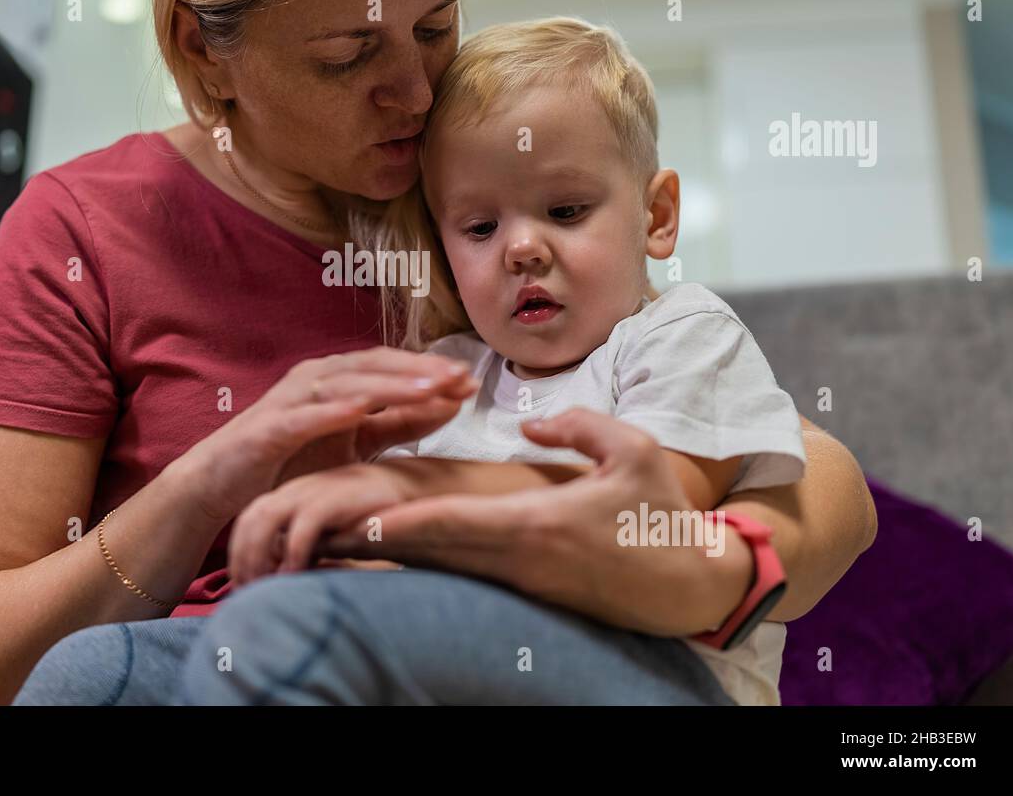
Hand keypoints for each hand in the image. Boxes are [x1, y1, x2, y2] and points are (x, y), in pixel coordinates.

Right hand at [176, 347, 477, 523]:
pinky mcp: (268, 427)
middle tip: (459, 377)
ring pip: (347, 384)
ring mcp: (290, 399)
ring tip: (426, 389)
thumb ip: (398, 425)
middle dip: (419, 371)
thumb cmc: (292, 460)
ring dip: (388, 384)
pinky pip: (304, 415)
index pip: (393, 368)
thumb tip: (450, 406)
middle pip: (375, 366)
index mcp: (339, 379)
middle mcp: (316, 379)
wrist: (224, 485)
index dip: (431, 371)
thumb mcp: (355, 443)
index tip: (472, 381)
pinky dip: (332, 409)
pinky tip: (360, 409)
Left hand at [228, 463, 415, 583]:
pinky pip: (304, 526)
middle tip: (245, 591)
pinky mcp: (333, 498)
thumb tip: (276, 579)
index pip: (247, 524)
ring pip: (266, 520)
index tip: (239, 585)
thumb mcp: (324, 532)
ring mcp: (311, 492)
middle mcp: (293, 492)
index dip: (238, 554)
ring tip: (262, 586)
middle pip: (250, 522)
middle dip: (243, 558)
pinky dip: (293, 551)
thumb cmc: (361, 516)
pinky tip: (293, 575)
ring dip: (259, 555)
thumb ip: (300, 548)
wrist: (403, 488)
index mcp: (286, 497)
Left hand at [317, 408, 753, 634]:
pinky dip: (426, 566)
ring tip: (339, 544)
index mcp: (538, 525)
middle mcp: (519, 559)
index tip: (360, 519)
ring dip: (393, 556)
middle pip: (434, 552)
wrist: (692, 584)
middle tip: (320, 536)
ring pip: (443, 567)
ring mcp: (522, 581)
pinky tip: (397, 557)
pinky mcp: (530, 592)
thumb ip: (577, 426)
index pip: (457, 523)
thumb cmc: (664, 513)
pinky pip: (465, 576)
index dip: (405, 521)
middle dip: (377, 544)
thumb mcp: (633, 450)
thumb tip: (530, 420)